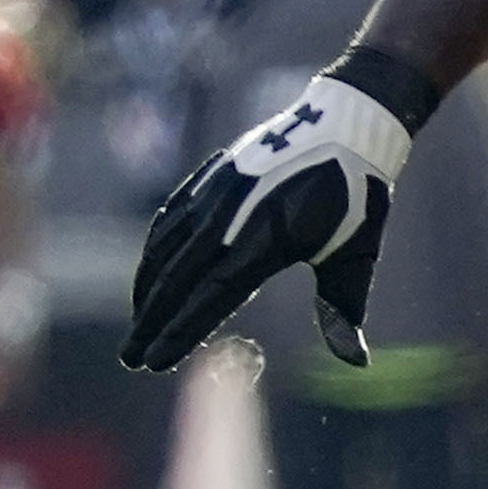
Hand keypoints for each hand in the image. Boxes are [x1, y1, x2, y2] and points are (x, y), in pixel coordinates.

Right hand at [126, 68, 418, 372]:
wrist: (345, 125)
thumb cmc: (356, 195)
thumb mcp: (357, 253)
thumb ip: (343, 309)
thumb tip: (357, 363)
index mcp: (266, 240)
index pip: (211, 297)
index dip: (180, 331)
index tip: (154, 362)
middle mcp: (230, 218)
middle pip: (177, 280)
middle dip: (149, 322)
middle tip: (130, 359)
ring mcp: (214, 196)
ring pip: (164, 250)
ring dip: (145, 291)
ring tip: (138, 326)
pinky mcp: (208, 180)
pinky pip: (168, 222)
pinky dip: (152, 254)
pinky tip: (148, 277)